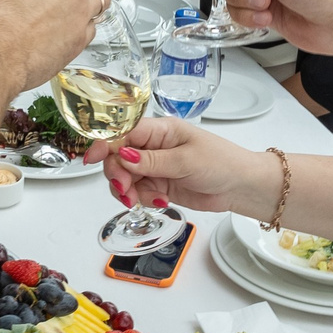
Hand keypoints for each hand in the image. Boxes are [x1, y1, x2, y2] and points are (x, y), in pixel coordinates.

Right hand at [87, 116, 273, 215]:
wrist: (241, 186)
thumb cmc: (221, 162)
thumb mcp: (186, 160)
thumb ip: (152, 161)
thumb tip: (123, 155)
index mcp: (160, 130)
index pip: (123, 134)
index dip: (105, 145)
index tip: (91, 159)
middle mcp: (153, 147)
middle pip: (118, 158)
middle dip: (117, 175)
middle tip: (126, 190)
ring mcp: (155, 166)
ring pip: (125, 178)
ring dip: (128, 191)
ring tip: (142, 201)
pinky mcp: (159, 185)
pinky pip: (138, 192)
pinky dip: (142, 199)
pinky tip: (160, 201)